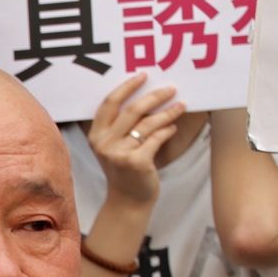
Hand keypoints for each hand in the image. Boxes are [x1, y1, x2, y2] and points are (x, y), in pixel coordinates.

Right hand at [87, 73, 185, 208]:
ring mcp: (119, 153)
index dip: (127, 87)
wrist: (128, 200)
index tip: (143, 76)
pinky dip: (167, 131)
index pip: (109, 103)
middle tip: (170, 89)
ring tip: (181, 106)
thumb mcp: (114, 147)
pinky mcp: (136, 162)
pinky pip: (156, 139)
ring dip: (167, 113)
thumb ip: (120, 126)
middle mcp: (104, 143)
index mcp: (96, 135)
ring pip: (148, 124)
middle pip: (132, 110)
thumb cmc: (124, 170)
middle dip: (154, 96)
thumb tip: (146, 97)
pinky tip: (173, 128)